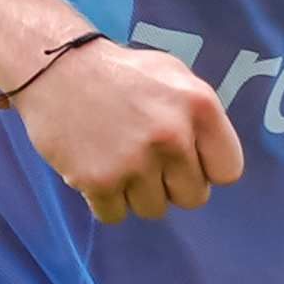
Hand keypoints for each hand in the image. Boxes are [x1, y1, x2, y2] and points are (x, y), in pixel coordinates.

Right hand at [8, 36, 248, 222]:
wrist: (55, 68)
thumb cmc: (119, 72)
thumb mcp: (173, 76)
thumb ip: (200, 117)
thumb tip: (212, 160)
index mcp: (200, 106)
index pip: (228, 171)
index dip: (206, 169)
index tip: (187, 160)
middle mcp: (173, 136)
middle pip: (193, 197)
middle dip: (172, 184)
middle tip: (147, 160)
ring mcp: (135, 161)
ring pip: (154, 210)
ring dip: (136, 193)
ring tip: (118, 161)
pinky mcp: (99, 181)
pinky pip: (115, 215)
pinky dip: (104, 200)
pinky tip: (97, 169)